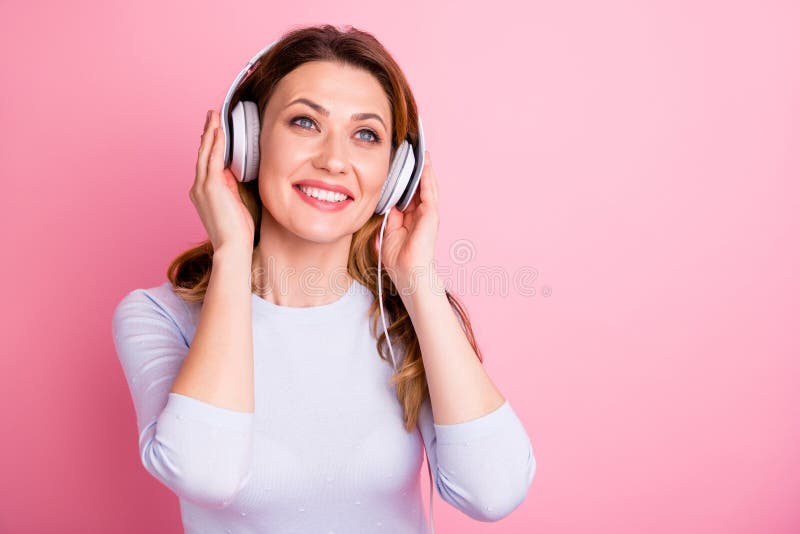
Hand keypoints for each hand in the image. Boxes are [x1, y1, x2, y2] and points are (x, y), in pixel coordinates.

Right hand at [190, 110, 254, 253]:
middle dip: (206, 134)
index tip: (214, 132)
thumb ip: (230, 187)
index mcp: (202, 193)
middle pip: (202, 154)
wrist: (232, 246)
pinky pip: (213, 159)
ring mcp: (202, 187)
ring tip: (213, 117)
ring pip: (205, 153)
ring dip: (210, 133)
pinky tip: (219, 131)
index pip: (205, 164)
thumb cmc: (236, 231)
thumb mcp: (233, 204)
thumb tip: (231, 172)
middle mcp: (198, 188)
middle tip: (210, 117)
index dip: (209, 146)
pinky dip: (215, 144)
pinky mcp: (211, 187)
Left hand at [375, 150, 438, 293]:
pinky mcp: (432, 214)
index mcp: (409, 219)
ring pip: (426, 186)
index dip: (403, 179)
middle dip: (415, 170)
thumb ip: (388, 216)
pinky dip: (428, 177)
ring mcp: (428, 214)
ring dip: (425, 169)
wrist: (408, 273)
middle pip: (418, 187)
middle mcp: (420, 214)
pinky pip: (430, 191)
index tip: (398, 164)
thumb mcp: (387, 232)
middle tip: (412, 152)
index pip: (407, 194)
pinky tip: (425, 164)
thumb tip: (386, 201)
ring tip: (422, 152)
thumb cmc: (397, 259)